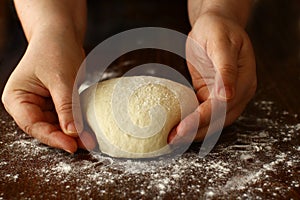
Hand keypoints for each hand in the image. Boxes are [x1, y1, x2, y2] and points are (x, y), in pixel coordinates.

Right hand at [2, 36, 95, 152]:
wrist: (61, 34)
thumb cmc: (55, 50)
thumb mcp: (61, 79)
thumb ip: (66, 107)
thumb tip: (73, 133)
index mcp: (17, 98)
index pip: (33, 125)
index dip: (52, 138)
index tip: (71, 146)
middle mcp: (26, 104)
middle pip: (45, 128)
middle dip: (65, 137)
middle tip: (86, 144)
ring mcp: (41, 104)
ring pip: (57, 125)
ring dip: (73, 132)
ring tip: (90, 139)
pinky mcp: (55, 103)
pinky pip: (65, 117)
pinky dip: (76, 123)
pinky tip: (88, 128)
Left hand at [169, 13, 256, 142]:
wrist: (215, 25)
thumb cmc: (219, 29)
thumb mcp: (222, 42)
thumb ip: (226, 69)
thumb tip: (227, 95)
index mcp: (244, 81)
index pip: (222, 106)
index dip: (202, 119)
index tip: (182, 128)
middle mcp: (237, 93)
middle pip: (217, 120)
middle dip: (194, 132)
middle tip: (172, 140)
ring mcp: (225, 96)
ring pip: (211, 122)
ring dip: (192, 132)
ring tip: (172, 139)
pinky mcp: (212, 95)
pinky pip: (203, 113)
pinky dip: (191, 123)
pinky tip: (178, 128)